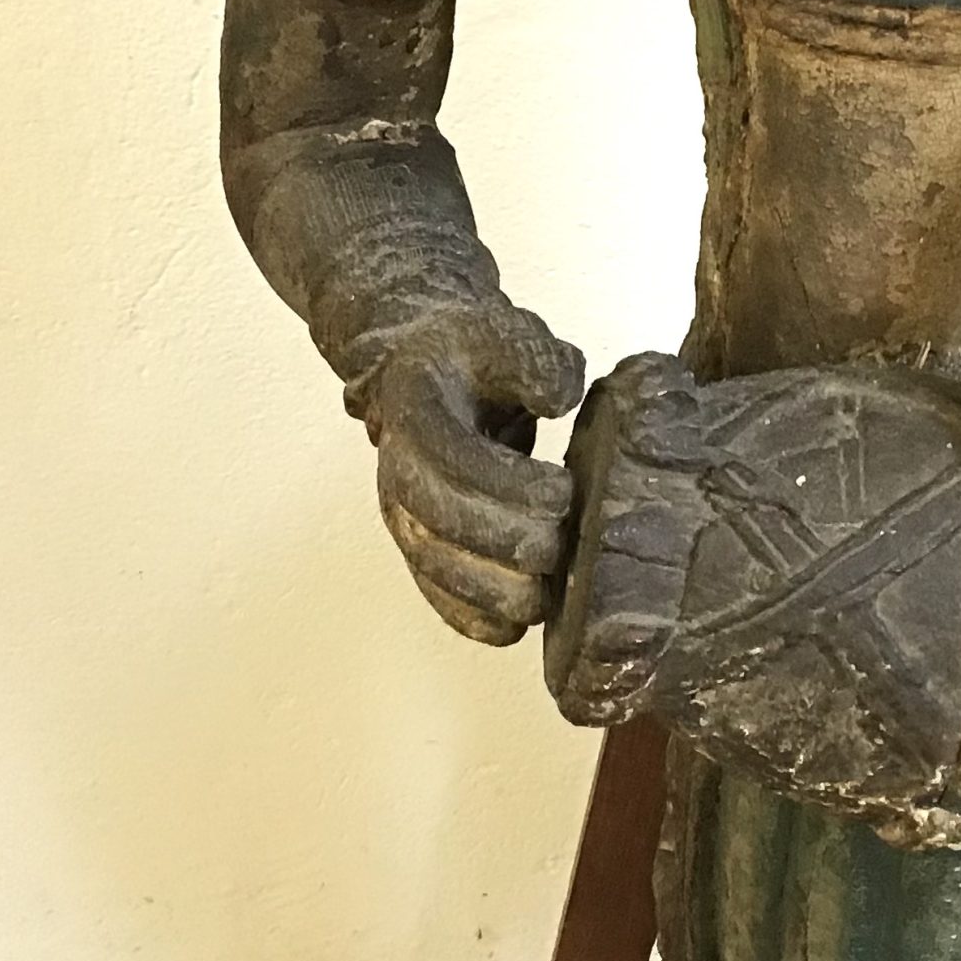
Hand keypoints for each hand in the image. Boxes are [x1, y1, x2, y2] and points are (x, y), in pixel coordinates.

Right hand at [356, 299, 587, 645]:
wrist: (428, 368)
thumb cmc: (474, 354)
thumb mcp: (505, 334)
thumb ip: (535, 359)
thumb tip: (558, 398)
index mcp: (416, 410)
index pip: (453, 458)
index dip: (508, 485)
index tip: (563, 492)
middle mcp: (397, 469)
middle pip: (440, 523)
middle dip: (508, 542)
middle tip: (563, 544)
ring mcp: (403, 515)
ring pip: (435, 568)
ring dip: (492, 591)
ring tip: (546, 594)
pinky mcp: (419, 547)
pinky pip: (435, 594)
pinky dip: (472, 618)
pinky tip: (513, 626)